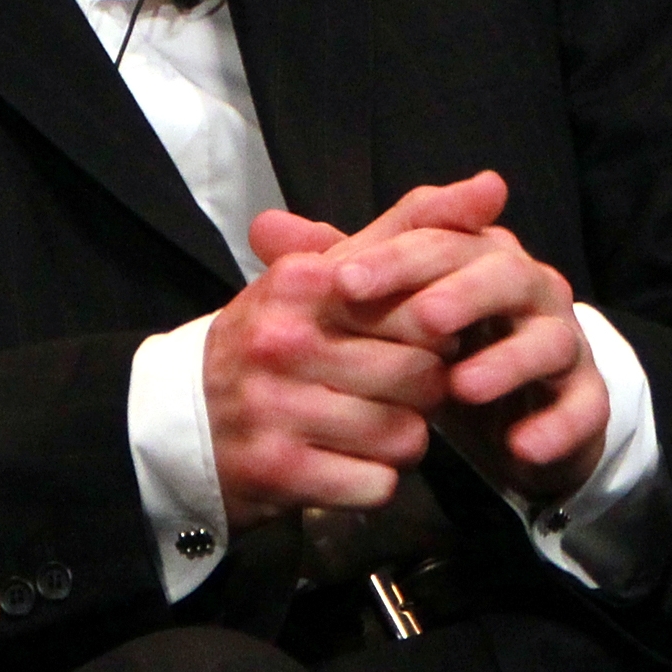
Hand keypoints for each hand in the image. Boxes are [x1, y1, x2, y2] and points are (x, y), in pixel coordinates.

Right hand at [201, 176, 499, 524]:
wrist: (177, 421)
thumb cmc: (273, 338)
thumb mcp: (325, 272)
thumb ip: (410, 226)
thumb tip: (494, 187)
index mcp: (304, 284)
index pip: (421, 305)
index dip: (437, 331)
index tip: (420, 338)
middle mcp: (285, 341)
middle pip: (423, 376)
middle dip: (424, 391)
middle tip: (394, 390)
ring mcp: (277, 408)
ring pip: (406, 435)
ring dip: (402, 439)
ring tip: (372, 426)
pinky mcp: (279, 471)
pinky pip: (377, 484)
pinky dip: (374, 481)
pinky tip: (349, 463)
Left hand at [306, 171, 610, 506]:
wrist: (522, 411)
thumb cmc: (450, 346)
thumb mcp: (392, 309)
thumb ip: (338, 267)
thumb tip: (263, 227)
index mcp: (481, 257)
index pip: (443, 241)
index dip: (396, 258)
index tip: (343, 280)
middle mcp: (530, 289)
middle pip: (505, 273)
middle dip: (461, 294)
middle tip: (417, 320)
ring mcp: (564, 342)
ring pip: (549, 339)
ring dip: (508, 360)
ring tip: (461, 386)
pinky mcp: (586, 398)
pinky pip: (581, 408)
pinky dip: (555, 425)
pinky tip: (520, 447)